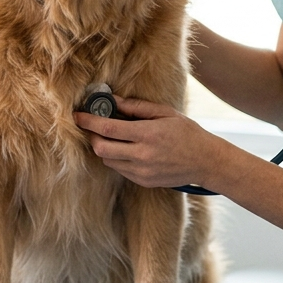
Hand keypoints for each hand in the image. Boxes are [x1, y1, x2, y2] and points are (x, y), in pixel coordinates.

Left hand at [72, 95, 231, 189]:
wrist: (206, 162)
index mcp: (146, 134)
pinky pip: (120, 170)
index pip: (106, 129)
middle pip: (100, 148)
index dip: (88, 121)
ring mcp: (141, 172)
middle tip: (91, 126)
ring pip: (108, 160)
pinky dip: (116, 158)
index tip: (77, 115)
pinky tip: (124, 149)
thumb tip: (113, 100)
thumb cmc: (187, 133)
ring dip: (103, 148)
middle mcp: (141, 156)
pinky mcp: (143, 181)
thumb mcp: (164, 113)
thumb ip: (136, 107)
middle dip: (91, 136)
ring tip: (110, 136)